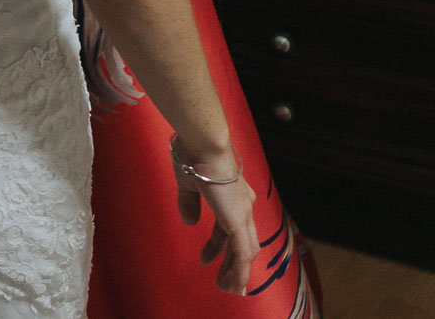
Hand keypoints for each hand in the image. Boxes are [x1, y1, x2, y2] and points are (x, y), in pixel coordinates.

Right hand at [173, 145, 259, 294]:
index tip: (206, 259)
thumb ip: (189, 203)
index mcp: (234, 195)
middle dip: (232, 264)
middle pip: (242, 243)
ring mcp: (243, 215)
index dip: (218, 245)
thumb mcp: (188, 184)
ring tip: (228, 289)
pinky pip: (242, 254)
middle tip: (223, 281)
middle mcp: (243, 206)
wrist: (204, 145)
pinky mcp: (238, 223)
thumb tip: (188, 222)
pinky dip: (240, 272)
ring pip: (245, 252)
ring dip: (237, 273)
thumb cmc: (194, 157)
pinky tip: (234, 285)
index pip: (229, 227)